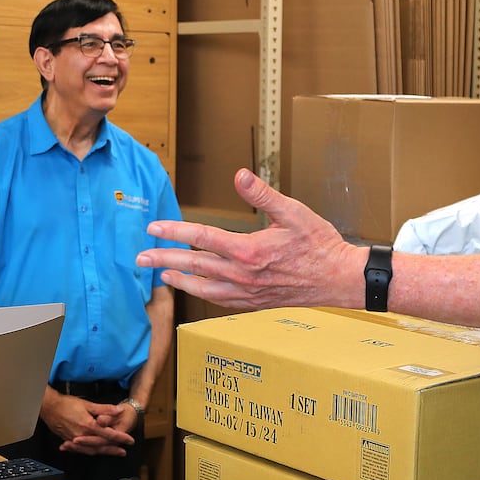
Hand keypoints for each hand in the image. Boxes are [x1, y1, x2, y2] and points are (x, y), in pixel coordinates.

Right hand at [43, 392, 138, 456]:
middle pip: (101, 446)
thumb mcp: (88, 404)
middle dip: (113, 450)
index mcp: (89, 426)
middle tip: (123, 452)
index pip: (109, 435)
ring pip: (91, 450)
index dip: (121, 438)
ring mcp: (75, 440)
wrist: (49, 408)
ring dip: (103, 452)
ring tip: (112, 453)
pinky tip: (92, 452)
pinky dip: (89, 451)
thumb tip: (119, 410)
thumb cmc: (67, 404)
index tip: (129, 440)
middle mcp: (82, 436)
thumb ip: (105, 409)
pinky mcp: (68, 440)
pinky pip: (81, 450)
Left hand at [137, 168, 364, 310]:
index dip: (174, 232)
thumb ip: (263, 195)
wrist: (340, 281)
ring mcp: (247, 293)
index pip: (201, 239)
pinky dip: (203, 295)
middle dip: (163, 260)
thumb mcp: (293, 213)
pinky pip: (221, 301)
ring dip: (179, 281)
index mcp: (248, 251)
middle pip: (193, 266)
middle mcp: (242, 276)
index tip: (153, 228)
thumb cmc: (320, 246)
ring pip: (203, 288)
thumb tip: (240, 176)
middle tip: (139, 259)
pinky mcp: (255, 303)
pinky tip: (197, 291)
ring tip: (162, 276)